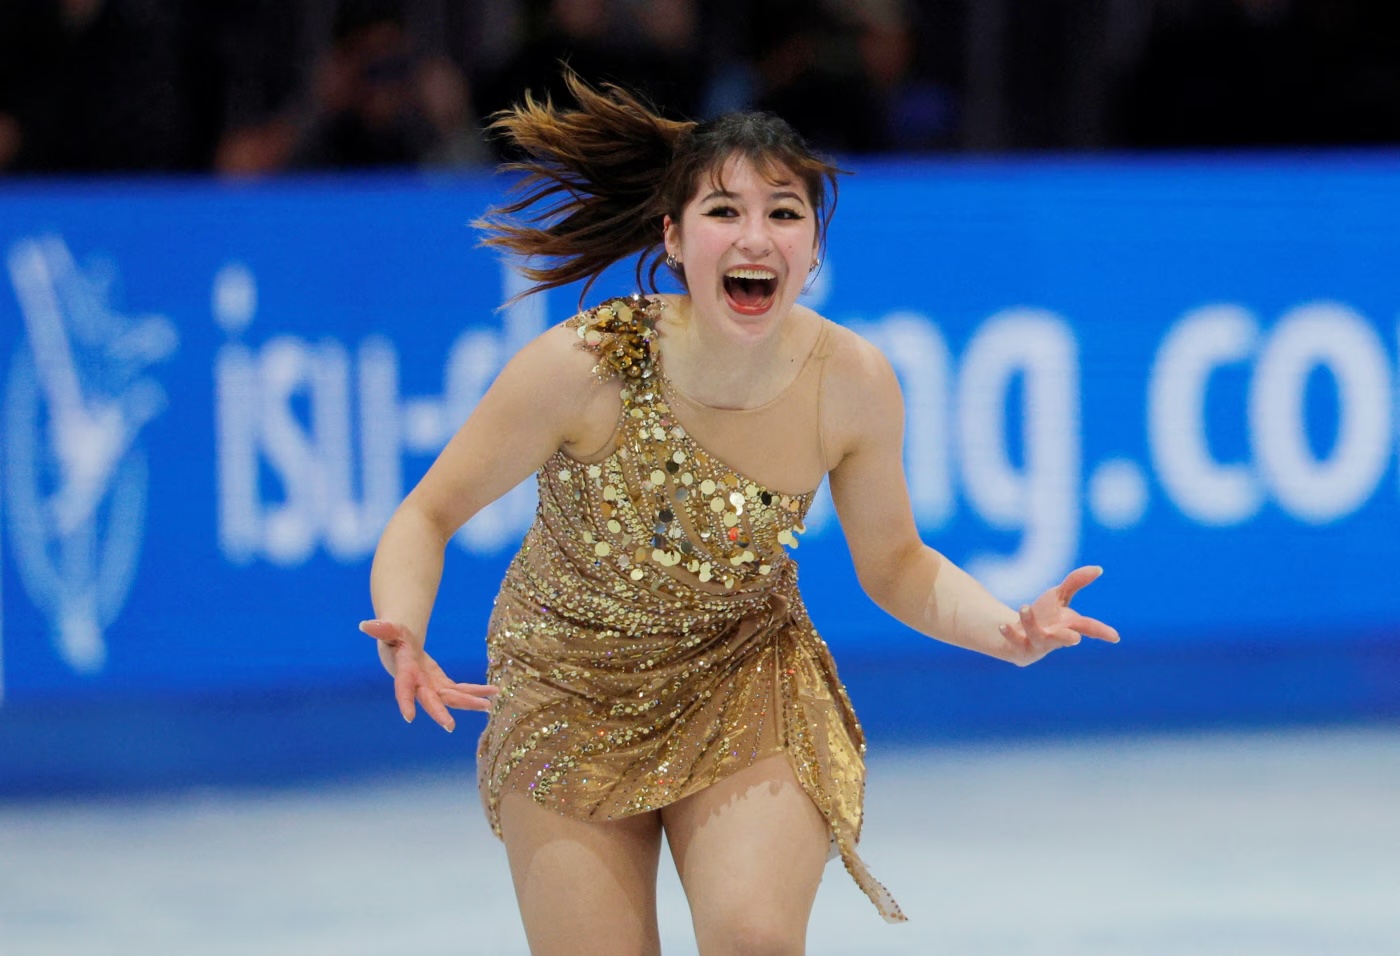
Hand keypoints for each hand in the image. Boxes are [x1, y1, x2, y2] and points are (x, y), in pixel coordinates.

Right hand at [358, 619, 499, 731]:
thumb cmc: (395, 638)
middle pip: (430, 700)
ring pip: (452, 698)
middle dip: (439, 713)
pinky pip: (462, 690)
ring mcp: (433, 687)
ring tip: (488, 705)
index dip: (405, 701)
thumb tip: (364, 625)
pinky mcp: (443, 685)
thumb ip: (382, 628)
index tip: (408, 717)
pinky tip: (493, 693)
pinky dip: (477, 691)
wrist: (403, 648)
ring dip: (469, 702)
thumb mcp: (391, 630)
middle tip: (450, 726)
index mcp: (405, 672)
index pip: (403, 688)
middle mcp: (419, 685)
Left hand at [998, 566, 1119, 665]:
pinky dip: (1009, 633)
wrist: (1015, 636)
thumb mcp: (1058, 596)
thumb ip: (1075, 582)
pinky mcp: (1019, 648)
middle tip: (1075, 639)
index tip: (1115, 637)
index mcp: (1069, 626)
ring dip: (1031, 623)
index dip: (1102, 632)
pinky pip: (1014, 641)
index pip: (1089, 628)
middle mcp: (1056, 638)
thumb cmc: (1043, 616)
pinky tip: (1002, 625)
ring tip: (1024, 607)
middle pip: (1065, 639)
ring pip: (1038, 637)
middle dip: (1068, 638)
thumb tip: (1098, 569)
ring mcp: (1038, 645)